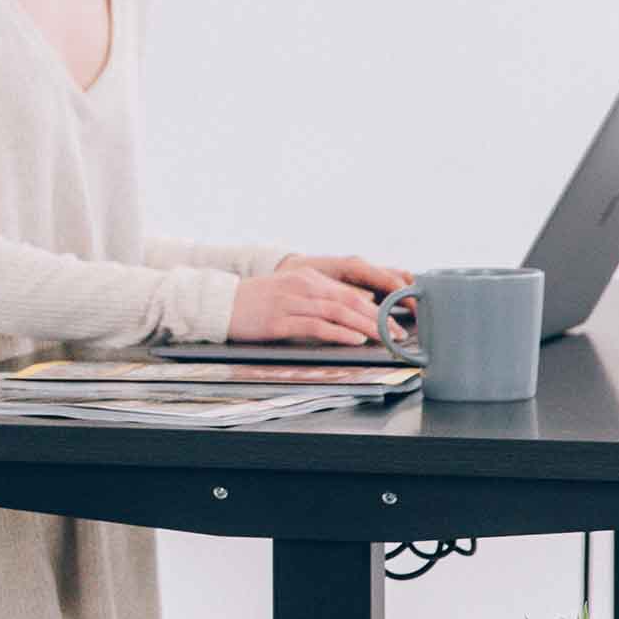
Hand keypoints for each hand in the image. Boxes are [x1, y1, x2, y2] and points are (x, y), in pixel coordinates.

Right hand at [230, 260, 406, 344]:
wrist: (219, 303)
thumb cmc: (254, 302)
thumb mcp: (289, 292)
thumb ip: (318, 298)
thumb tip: (351, 311)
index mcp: (308, 277)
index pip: (351, 291)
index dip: (377, 306)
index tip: (395, 320)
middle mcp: (302, 286)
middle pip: (350, 301)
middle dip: (379, 318)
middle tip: (399, 332)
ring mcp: (290, 303)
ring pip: (337, 313)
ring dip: (365, 327)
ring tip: (385, 338)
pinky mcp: (279, 321)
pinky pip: (316, 326)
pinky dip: (338, 333)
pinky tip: (354, 340)